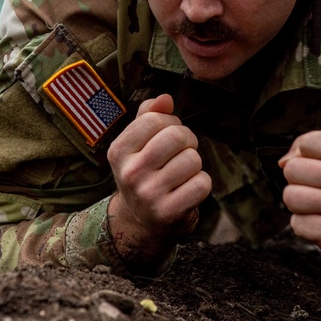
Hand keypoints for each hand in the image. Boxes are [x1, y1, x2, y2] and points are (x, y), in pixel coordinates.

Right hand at [106, 94, 211, 268]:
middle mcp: (130, 174)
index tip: (167, 134)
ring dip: (194, 163)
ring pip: (193, 159)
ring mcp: (148, 195)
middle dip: (187, 140)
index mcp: (118, 152)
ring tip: (182, 172)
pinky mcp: (168, 213)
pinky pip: (202, 184)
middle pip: (177, 136)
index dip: (170, 122)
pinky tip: (187, 189)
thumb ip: (149, 115)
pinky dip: (201, 184)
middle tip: (181, 152)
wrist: (141, 221)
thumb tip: (165, 98)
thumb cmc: (144, 172)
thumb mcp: (137, 144)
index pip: (154, 119)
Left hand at [278, 131, 320, 280]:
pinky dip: (305, 225)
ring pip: (290, 196)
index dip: (305, 154)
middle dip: (299, 179)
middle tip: (319, 189)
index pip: (307, 143)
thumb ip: (314, 146)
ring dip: (299, 203)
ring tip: (320, 206)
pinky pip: (296, 223)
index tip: (319, 165)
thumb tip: (282, 162)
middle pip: (292, 169)